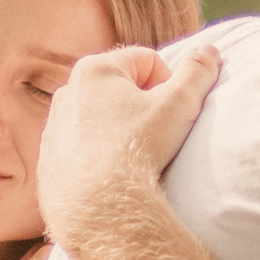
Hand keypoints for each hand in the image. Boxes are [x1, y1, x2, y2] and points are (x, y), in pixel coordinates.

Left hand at [36, 43, 220, 247]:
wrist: (98, 208)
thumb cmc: (138, 149)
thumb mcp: (180, 104)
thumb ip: (198, 72)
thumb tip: (209, 51)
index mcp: (95, 69)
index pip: (147, 61)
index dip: (170, 84)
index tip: (171, 114)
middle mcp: (67, 91)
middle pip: (122, 88)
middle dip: (143, 105)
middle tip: (156, 135)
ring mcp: (55, 126)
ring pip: (101, 117)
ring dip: (122, 129)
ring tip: (134, 156)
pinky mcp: (50, 157)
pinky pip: (83, 146)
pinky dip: (100, 153)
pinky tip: (113, 174)